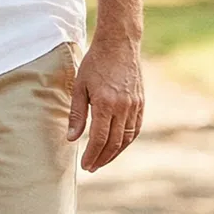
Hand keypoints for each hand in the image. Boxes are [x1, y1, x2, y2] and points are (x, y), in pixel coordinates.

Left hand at [66, 38, 143, 171]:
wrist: (119, 45)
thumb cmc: (95, 63)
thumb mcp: (79, 86)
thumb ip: (77, 113)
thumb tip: (72, 138)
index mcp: (106, 104)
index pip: (99, 138)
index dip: (92, 155)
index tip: (85, 165)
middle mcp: (123, 108)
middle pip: (114, 142)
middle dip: (102, 158)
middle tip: (91, 168)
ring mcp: (135, 106)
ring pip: (127, 138)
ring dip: (115, 153)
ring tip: (102, 160)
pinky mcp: (141, 103)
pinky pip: (135, 128)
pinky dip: (126, 141)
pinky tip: (117, 146)